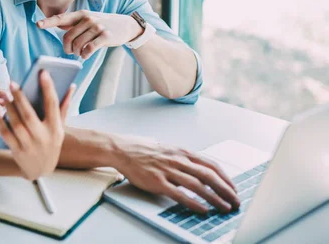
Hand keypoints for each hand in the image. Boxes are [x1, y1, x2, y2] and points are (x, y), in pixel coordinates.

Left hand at [0, 71, 74, 180]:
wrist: (41, 171)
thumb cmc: (51, 143)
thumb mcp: (60, 128)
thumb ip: (64, 107)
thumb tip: (71, 86)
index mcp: (55, 128)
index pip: (52, 104)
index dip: (48, 87)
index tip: (43, 73)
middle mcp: (43, 137)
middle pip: (29, 114)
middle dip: (20, 97)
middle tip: (12, 83)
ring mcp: (29, 145)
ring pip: (16, 123)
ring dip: (8, 107)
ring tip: (4, 94)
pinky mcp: (17, 150)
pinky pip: (6, 133)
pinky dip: (0, 121)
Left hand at [37, 11, 142, 59]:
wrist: (126, 25)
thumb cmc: (103, 24)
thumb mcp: (89, 19)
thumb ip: (73, 22)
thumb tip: (56, 23)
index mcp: (81, 14)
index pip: (61, 18)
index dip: (49, 22)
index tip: (38, 25)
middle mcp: (88, 19)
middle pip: (68, 37)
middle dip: (68, 48)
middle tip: (72, 52)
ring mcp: (97, 27)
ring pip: (78, 45)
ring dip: (78, 53)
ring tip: (81, 52)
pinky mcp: (106, 36)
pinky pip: (89, 49)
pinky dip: (85, 54)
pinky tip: (87, 54)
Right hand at [112, 137, 239, 212]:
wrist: (123, 150)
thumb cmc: (145, 150)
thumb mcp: (169, 150)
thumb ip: (185, 159)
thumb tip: (202, 170)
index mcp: (183, 152)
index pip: (212, 165)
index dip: (226, 178)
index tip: (234, 189)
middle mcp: (178, 160)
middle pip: (209, 176)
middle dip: (226, 190)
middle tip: (236, 202)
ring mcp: (168, 171)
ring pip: (198, 186)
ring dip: (214, 198)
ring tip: (225, 208)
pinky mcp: (157, 182)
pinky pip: (179, 194)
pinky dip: (194, 203)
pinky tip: (203, 210)